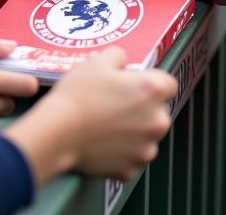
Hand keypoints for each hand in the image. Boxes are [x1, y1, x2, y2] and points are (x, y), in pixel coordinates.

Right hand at [4, 48, 176, 182]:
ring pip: (146, 136)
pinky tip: (102, 142)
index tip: (134, 85)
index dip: (151, 82)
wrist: (57, 133)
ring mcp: (145, 149)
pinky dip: (121, 152)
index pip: (168, 84)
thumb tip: (123, 63)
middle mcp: (157, 121)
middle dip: (143, 108)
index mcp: (153, 91)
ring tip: (107, 124)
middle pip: (159, 111)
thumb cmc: (78, 95)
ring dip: (134, 131)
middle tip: (116, 104)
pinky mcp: (130, 170)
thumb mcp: (98, 60)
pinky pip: (131, 157)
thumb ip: (119, 56)